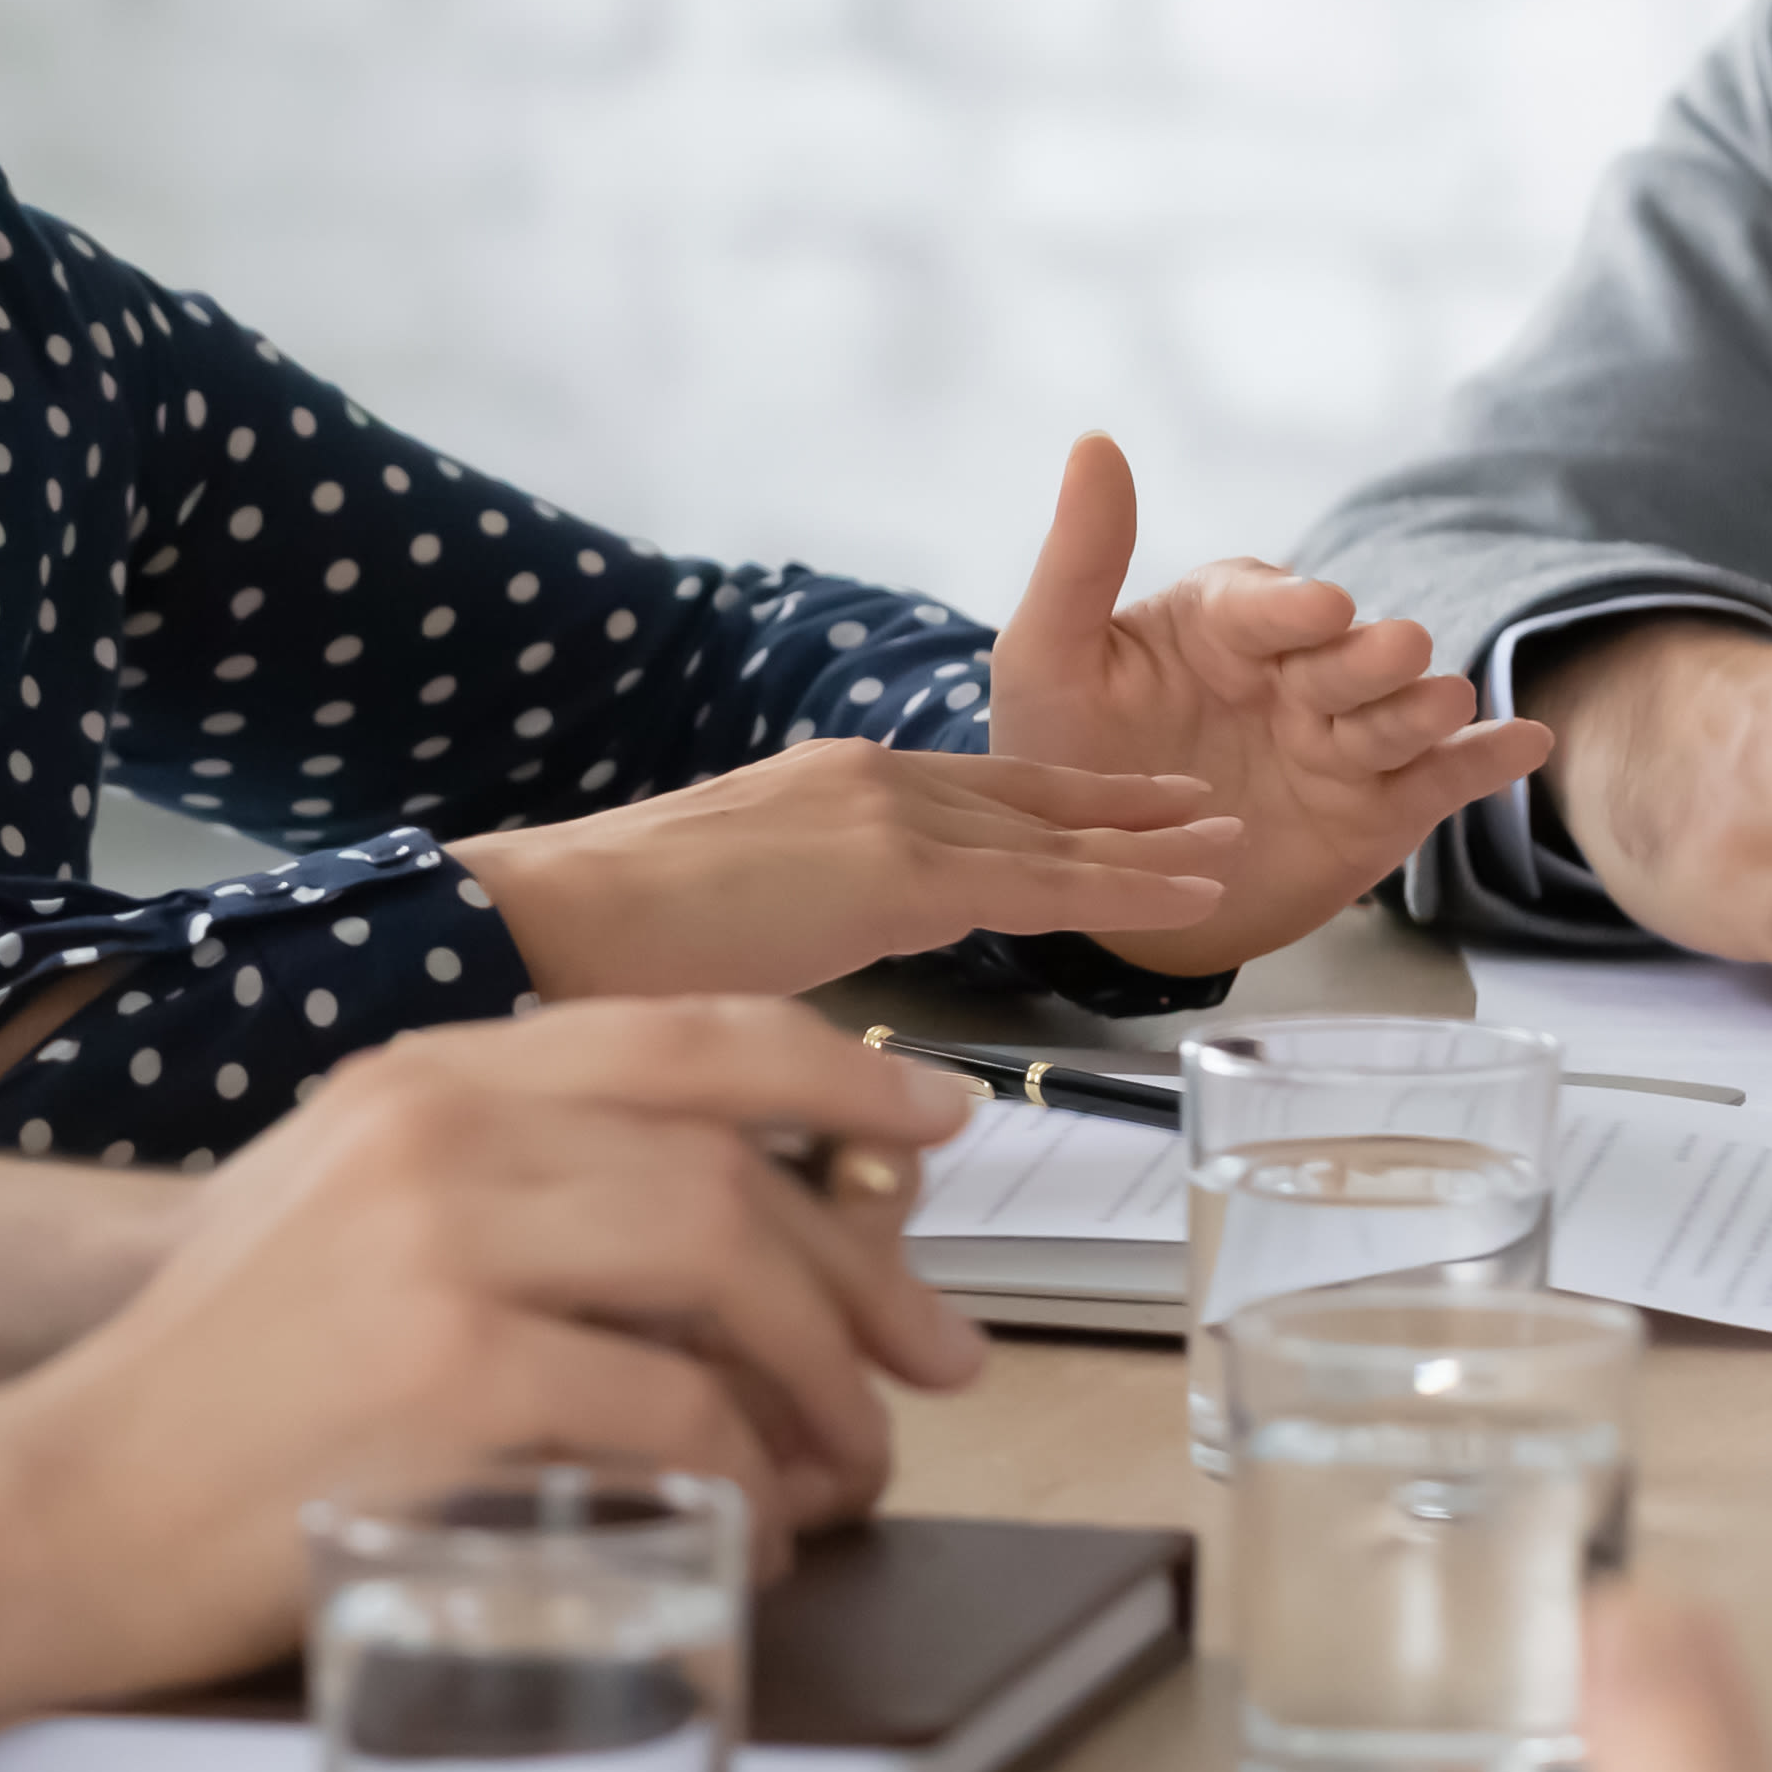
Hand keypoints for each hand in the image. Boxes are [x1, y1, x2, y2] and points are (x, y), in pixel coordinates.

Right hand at [0, 1001, 990, 1689]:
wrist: (59, 1506)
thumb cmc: (208, 1396)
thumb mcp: (342, 1221)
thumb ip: (509, 1189)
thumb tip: (733, 1239)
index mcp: (418, 1080)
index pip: (679, 1032)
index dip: (834, 1069)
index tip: (932, 1122)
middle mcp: (433, 1131)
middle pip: (729, 1160)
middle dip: (862, 1272)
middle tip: (937, 1362)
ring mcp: (439, 1247)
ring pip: (726, 1265)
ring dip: (821, 1380)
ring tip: (845, 1466)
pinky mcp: (451, 1377)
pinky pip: (674, 1414)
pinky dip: (746, 1479)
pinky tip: (750, 1531)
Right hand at [443, 740, 1236, 999]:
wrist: (544, 922)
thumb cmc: (596, 951)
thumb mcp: (719, 932)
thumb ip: (791, 942)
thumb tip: (819, 994)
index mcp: (814, 789)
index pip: (953, 795)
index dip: (1036, 803)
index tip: (1097, 811)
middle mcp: (858, 777)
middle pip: (1017, 794)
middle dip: (1112, 803)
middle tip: (1196, 807)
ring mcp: (881, 811)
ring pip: (1049, 831)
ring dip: (1146, 839)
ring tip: (1227, 847)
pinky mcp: (899, 868)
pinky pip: (1048, 879)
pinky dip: (1133, 882)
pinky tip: (1197, 892)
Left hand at [982, 436, 1552, 969]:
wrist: (1102, 882)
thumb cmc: (1068, 752)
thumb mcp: (1050, 658)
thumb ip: (1079, 560)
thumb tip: (1095, 441)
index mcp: (1221, 624)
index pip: (1263, 604)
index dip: (1291, 607)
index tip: (1318, 608)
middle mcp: (1294, 671)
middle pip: (1347, 654)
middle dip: (1367, 655)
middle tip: (1389, 651)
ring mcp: (1342, 737)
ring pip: (1399, 714)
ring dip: (1422, 706)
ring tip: (1440, 703)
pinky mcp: (1379, 806)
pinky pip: (1441, 778)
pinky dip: (1485, 760)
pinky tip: (1524, 743)